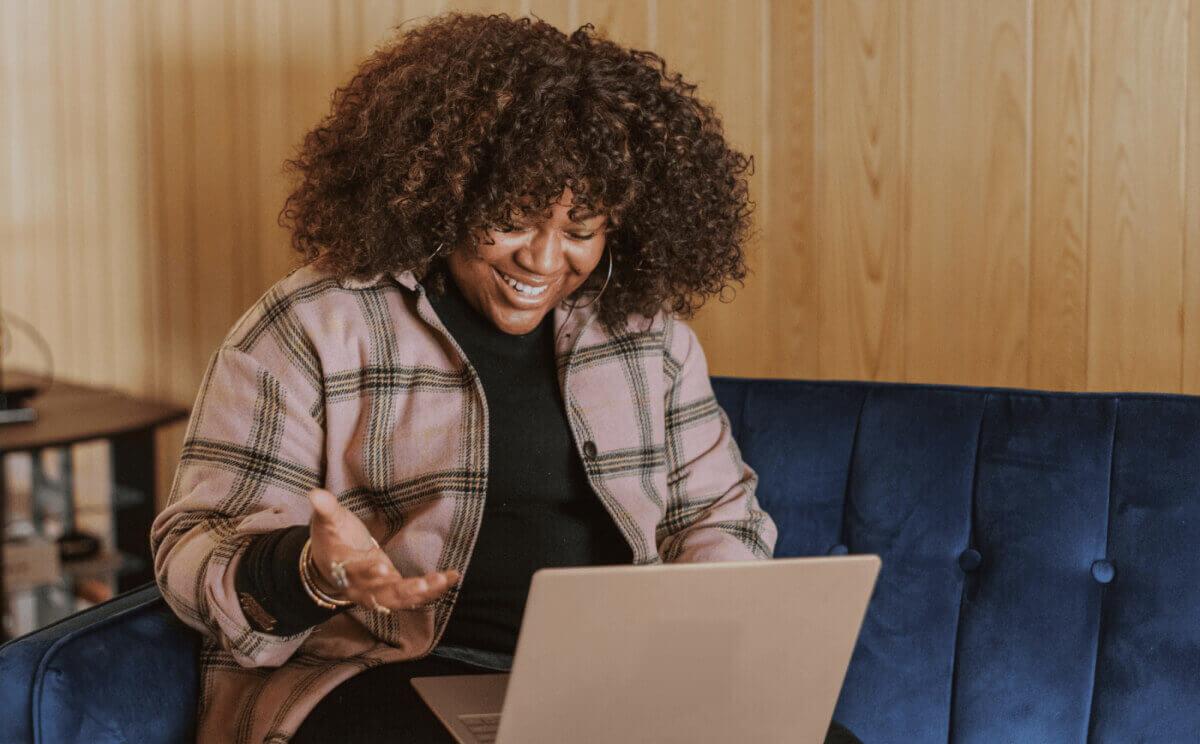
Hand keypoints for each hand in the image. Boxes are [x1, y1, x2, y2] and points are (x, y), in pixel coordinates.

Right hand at [307, 488, 459, 610]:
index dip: (366, 572)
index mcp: (343, 568)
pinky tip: (452, 577)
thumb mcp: (327, 522)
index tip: (381, 567)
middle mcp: (361, 587)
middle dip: (402, 591)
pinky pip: (414, 596)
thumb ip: (325, 509)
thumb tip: (315, 493)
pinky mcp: (393, 591)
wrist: (330, 566)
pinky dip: (433, 590)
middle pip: (381, 594)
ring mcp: (378, 592)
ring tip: (443, 580)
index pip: (354, 572)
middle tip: (422, 585)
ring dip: (423, 593)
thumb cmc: (332, 540)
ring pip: (400, 599)